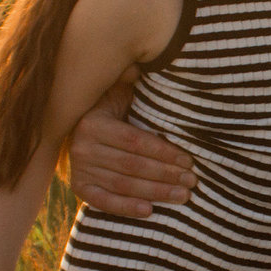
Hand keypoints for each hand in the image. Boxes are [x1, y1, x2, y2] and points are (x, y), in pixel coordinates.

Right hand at [68, 73, 194, 216]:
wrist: (80, 129)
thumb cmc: (111, 110)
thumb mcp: (118, 91)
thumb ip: (130, 80)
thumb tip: (147, 60)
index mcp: (93, 122)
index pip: (136, 141)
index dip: (164, 152)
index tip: (189, 161)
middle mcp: (82, 147)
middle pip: (132, 165)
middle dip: (166, 175)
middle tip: (192, 181)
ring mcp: (79, 169)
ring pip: (123, 185)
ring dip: (156, 192)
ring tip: (182, 196)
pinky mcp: (79, 188)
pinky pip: (103, 201)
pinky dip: (126, 208)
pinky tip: (149, 211)